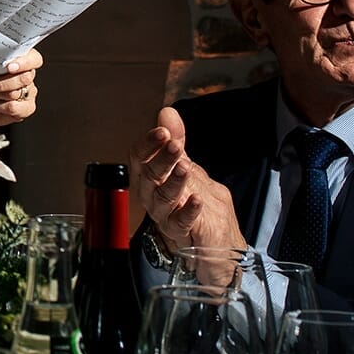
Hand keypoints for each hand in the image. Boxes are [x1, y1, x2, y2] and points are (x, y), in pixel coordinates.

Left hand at [0, 47, 41, 126]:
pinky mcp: (26, 108)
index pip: (34, 59)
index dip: (24, 63)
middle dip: (0, 83)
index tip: (9, 67)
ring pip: (14, 93)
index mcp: (22, 60)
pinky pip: (13, 107)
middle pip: (24, 78)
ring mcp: (29, 92)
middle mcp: (28, 75)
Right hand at [128, 106, 246, 253]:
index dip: (148, 144)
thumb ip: (176, 140)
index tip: (162, 131)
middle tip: (174, 145)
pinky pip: (180, 221)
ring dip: (173, 180)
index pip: (140, 156)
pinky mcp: (180, 232)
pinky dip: (188, 210)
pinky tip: (196, 200)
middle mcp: (151, 194)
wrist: (213, 240)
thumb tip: (167, 113)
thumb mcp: (186, 166)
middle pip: (149, 174)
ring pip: (162, 196)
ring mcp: (163, 214)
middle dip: (161, 158)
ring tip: (184, 168)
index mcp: (150, 176)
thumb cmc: (194, 202)